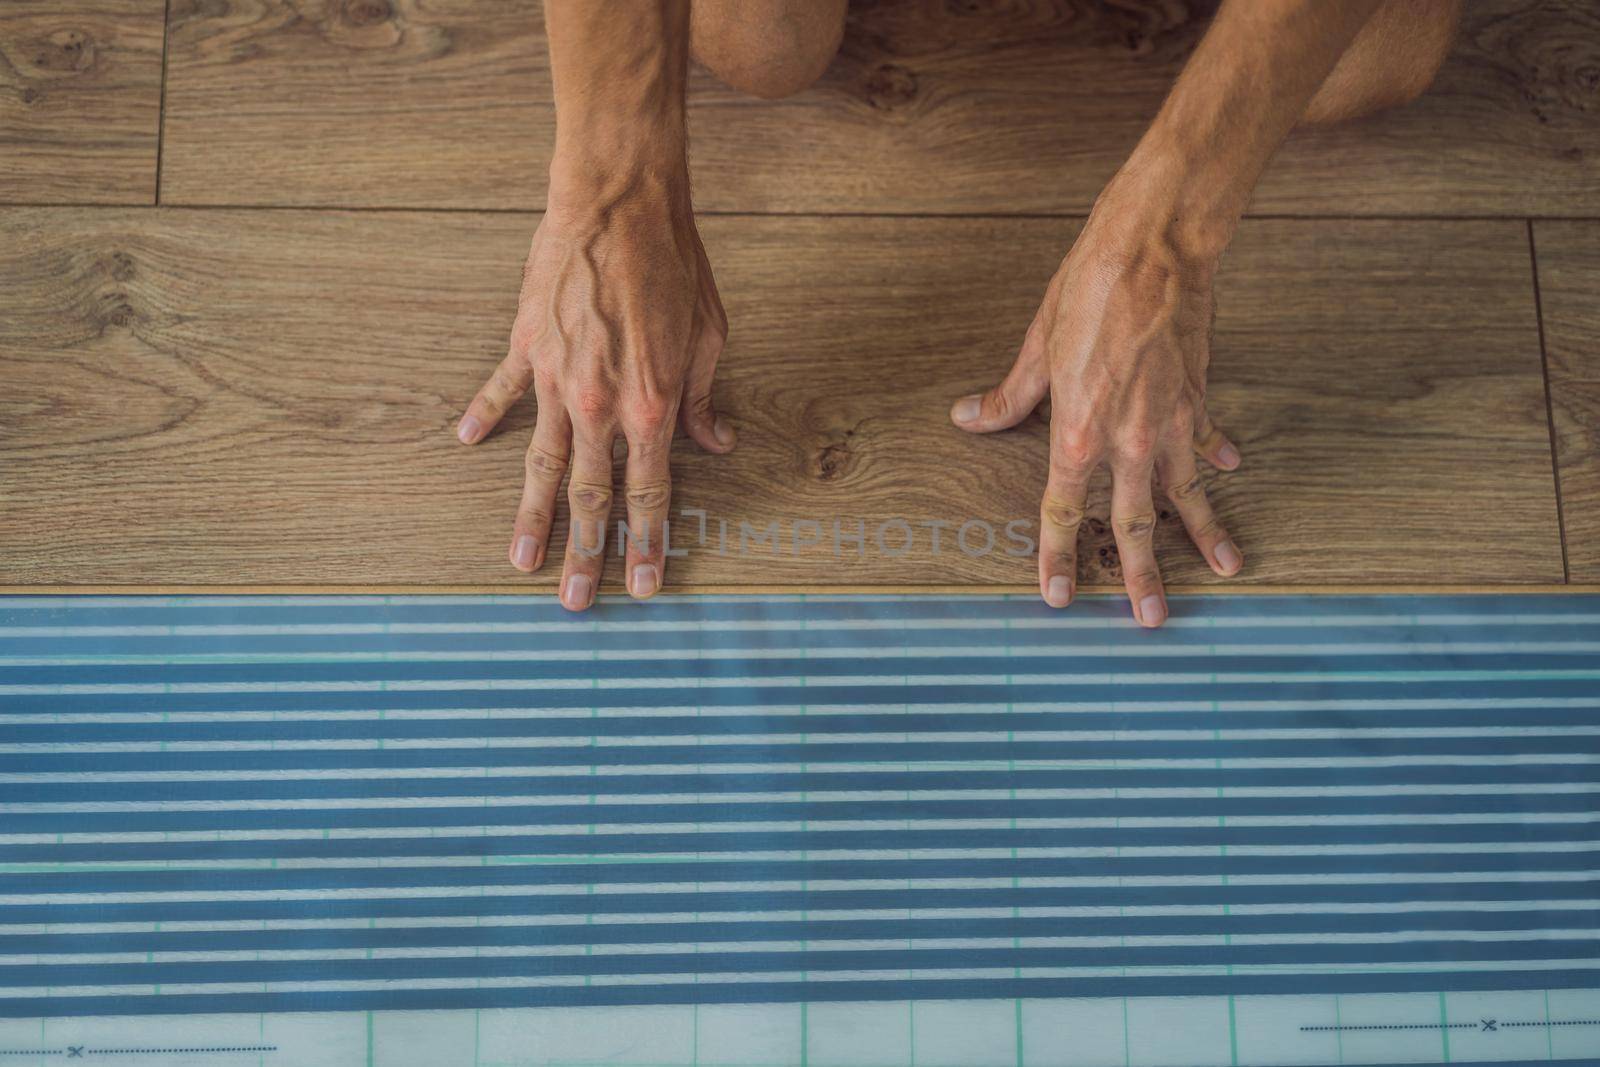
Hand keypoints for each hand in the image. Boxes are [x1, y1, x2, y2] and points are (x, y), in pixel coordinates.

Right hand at [456, 174, 733, 609]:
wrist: (618, 203)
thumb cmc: (674, 265)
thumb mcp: (708, 337)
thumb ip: (700, 400)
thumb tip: (714, 442)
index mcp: (651, 410)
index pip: (649, 497)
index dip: (647, 546)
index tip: (642, 588)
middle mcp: (600, 407)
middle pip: (589, 498)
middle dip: (583, 556)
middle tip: (572, 604)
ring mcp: (557, 381)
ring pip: (541, 464)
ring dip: (532, 518)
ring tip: (520, 562)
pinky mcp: (526, 347)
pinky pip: (503, 393)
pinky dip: (485, 416)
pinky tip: (466, 444)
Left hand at [951, 178, 1243, 626]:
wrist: (1155, 250)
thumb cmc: (1087, 292)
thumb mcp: (1036, 348)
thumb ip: (1008, 397)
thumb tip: (969, 419)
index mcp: (1076, 434)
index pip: (1060, 512)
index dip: (1055, 557)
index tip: (1059, 598)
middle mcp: (1127, 441)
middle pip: (1132, 524)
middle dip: (1142, 576)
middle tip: (1152, 620)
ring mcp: (1170, 424)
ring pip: (1185, 494)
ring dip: (1205, 534)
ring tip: (1229, 567)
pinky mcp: (1198, 398)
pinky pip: (1205, 441)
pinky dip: (1215, 457)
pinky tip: (1230, 472)